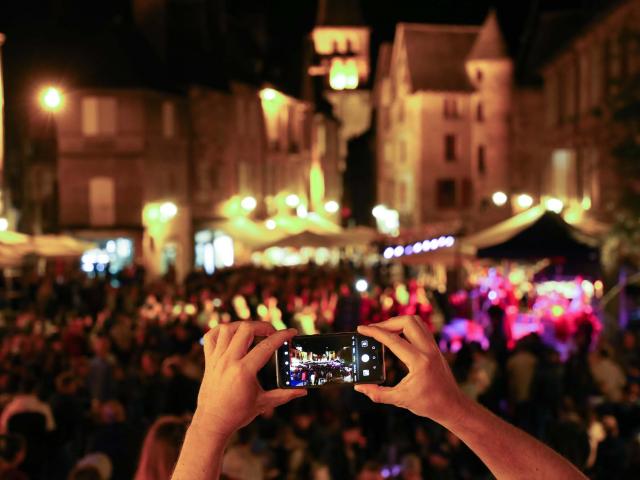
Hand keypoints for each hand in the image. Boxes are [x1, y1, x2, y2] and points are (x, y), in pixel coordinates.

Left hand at [193, 321, 305, 440]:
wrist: (212, 423)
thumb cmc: (238, 414)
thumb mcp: (264, 403)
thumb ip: (285, 395)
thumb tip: (303, 391)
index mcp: (244, 371)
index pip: (266, 346)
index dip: (282, 336)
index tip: (292, 332)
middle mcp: (229, 361)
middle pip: (246, 329)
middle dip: (263, 326)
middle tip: (272, 332)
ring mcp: (216, 359)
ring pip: (228, 329)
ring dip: (243, 326)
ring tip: (254, 332)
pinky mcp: (209, 360)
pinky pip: (211, 336)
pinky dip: (222, 330)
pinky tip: (232, 334)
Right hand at [355, 316, 466, 426]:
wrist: (452, 406)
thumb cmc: (429, 404)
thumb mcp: (400, 400)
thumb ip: (378, 393)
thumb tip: (359, 387)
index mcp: (419, 362)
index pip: (393, 340)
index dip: (374, 332)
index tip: (361, 329)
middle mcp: (428, 350)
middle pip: (406, 322)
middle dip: (386, 323)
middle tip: (373, 330)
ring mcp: (433, 347)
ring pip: (415, 321)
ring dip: (397, 322)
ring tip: (384, 331)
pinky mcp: (435, 348)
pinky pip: (420, 328)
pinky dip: (406, 327)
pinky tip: (397, 336)